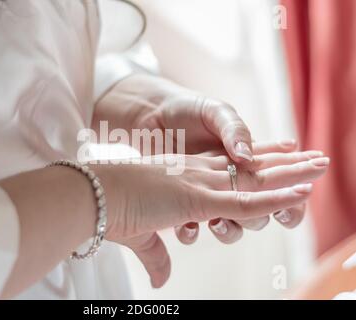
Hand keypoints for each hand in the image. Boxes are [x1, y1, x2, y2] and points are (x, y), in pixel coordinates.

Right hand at [92, 150, 328, 287]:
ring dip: (292, 172)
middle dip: (286, 163)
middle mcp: (197, 175)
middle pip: (250, 168)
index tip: (279, 157)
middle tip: (315, 156)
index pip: (230, 169)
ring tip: (322, 164)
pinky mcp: (196, 198)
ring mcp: (199, 184)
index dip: (257, 163)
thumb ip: (158, 257)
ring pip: (256, 178)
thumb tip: (163, 282)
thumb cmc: (111, 208)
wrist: (91, 195)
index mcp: (186, 178)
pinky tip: (300, 192)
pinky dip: (274, 198)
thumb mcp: (141, 236)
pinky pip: (244, 200)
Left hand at [94, 74, 310, 245]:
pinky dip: (190, 232)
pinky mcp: (179, 203)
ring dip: (229, 231)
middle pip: (259, 214)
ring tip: (218, 224)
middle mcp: (229, 183)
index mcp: (245, 161)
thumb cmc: (188, 109)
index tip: (301, 194)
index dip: (293, 196)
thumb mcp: (215, 112)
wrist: (150, 114)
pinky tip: (186, 227)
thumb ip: (234, 130)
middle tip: (261, 214)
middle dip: (263, 218)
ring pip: (229, 227)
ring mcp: (205, 196)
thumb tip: (246, 156)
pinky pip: (189, 228)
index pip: (279, 185)